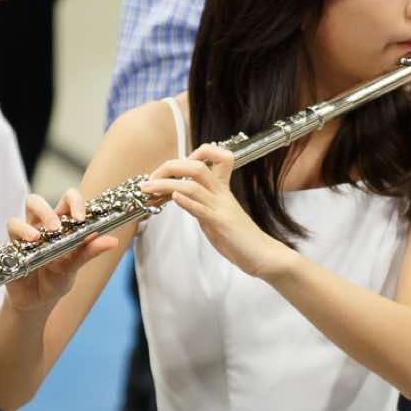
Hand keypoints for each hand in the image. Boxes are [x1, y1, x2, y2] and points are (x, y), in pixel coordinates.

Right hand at [0, 190, 116, 313]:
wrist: (38, 302)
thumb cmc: (56, 280)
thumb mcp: (74, 267)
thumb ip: (89, 252)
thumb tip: (113, 241)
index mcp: (60, 224)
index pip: (66, 200)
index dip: (74, 201)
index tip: (80, 218)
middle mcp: (39, 227)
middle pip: (35, 202)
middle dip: (45, 211)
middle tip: (55, 228)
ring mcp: (22, 239)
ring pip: (14, 220)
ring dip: (24, 228)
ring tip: (36, 240)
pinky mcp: (9, 252)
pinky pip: (3, 244)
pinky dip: (10, 245)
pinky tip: (19, 254)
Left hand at [142, 145, 292, 280]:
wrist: (262, 255)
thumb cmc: (239, 238)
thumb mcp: (217, 214)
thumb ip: (201, 202)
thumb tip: (180, 195)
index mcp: (222, 189)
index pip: (214, 157)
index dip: (192, 155)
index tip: (172, 168)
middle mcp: (222, 194)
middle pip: (197, 166)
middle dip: (169, 167)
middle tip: (150, 179)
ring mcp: (222, 208)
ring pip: (193, 185)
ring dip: (166, 184)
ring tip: (148, 188)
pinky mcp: (222, 224)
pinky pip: (203, 209)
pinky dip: (187, 202)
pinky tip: (173, 198)